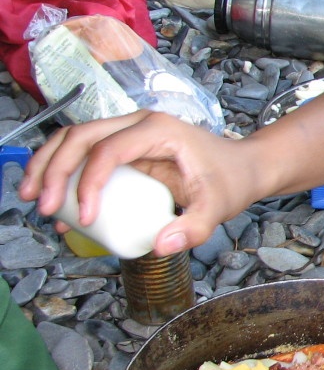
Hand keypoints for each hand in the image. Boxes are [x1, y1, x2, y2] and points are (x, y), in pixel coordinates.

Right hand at [20, 110, 259, 254]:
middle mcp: (139, 123)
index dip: (89, 182)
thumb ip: (193, 229)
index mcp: (159, 130)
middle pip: (81, 137)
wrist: (242, 167)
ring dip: (48, 166)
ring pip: (74, 139)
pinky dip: (65, 174)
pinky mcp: (125, 147)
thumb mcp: (218, 208)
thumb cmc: (231, 181)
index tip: (86, 217)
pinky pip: (86, 155)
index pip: (109, 150)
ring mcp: (130, 132)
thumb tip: (161, 246)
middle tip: (43, 206)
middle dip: (53, 170)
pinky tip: (59, 208)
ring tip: (35, 200)